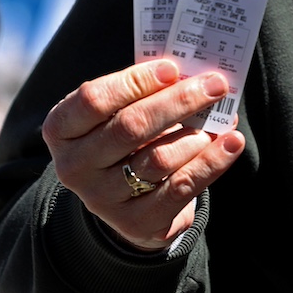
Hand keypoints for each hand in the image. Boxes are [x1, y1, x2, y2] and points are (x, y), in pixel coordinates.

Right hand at [42, 60, 244, 250]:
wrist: (125, 201)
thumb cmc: (125, 140)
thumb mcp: (117, 113)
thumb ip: (143, 92)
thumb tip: (194, 73)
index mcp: (61, 129)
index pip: (93, 99)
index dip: (134, 81)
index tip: (172, 69)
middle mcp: (74, 166)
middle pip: (130, 127)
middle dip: (178, 102)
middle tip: (214, 85)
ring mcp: (102, 198)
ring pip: (158, 159)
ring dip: (196, 135)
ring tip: (220, 118)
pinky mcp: (136, 222)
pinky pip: (181, 187)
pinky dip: (212, 162)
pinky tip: (232, 143)